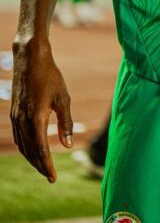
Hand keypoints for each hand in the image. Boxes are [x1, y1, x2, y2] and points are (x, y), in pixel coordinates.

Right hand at [11, 38, 72, 181]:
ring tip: (43, 166)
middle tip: (50, 176)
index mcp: (36, 118)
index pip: (41, 150)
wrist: (30, 59)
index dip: (47, 166)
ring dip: (32, 158)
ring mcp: (15, 117)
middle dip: (40, 165)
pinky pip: (18, 136)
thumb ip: (65, 122)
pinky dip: (25, 147)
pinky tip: (32, 150)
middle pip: (30, 152)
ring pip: (22, 146)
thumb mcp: (63, 98)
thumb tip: (67, 145)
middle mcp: (22, 120)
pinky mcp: (13, 113)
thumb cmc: (50, 76)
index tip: (53, 178)